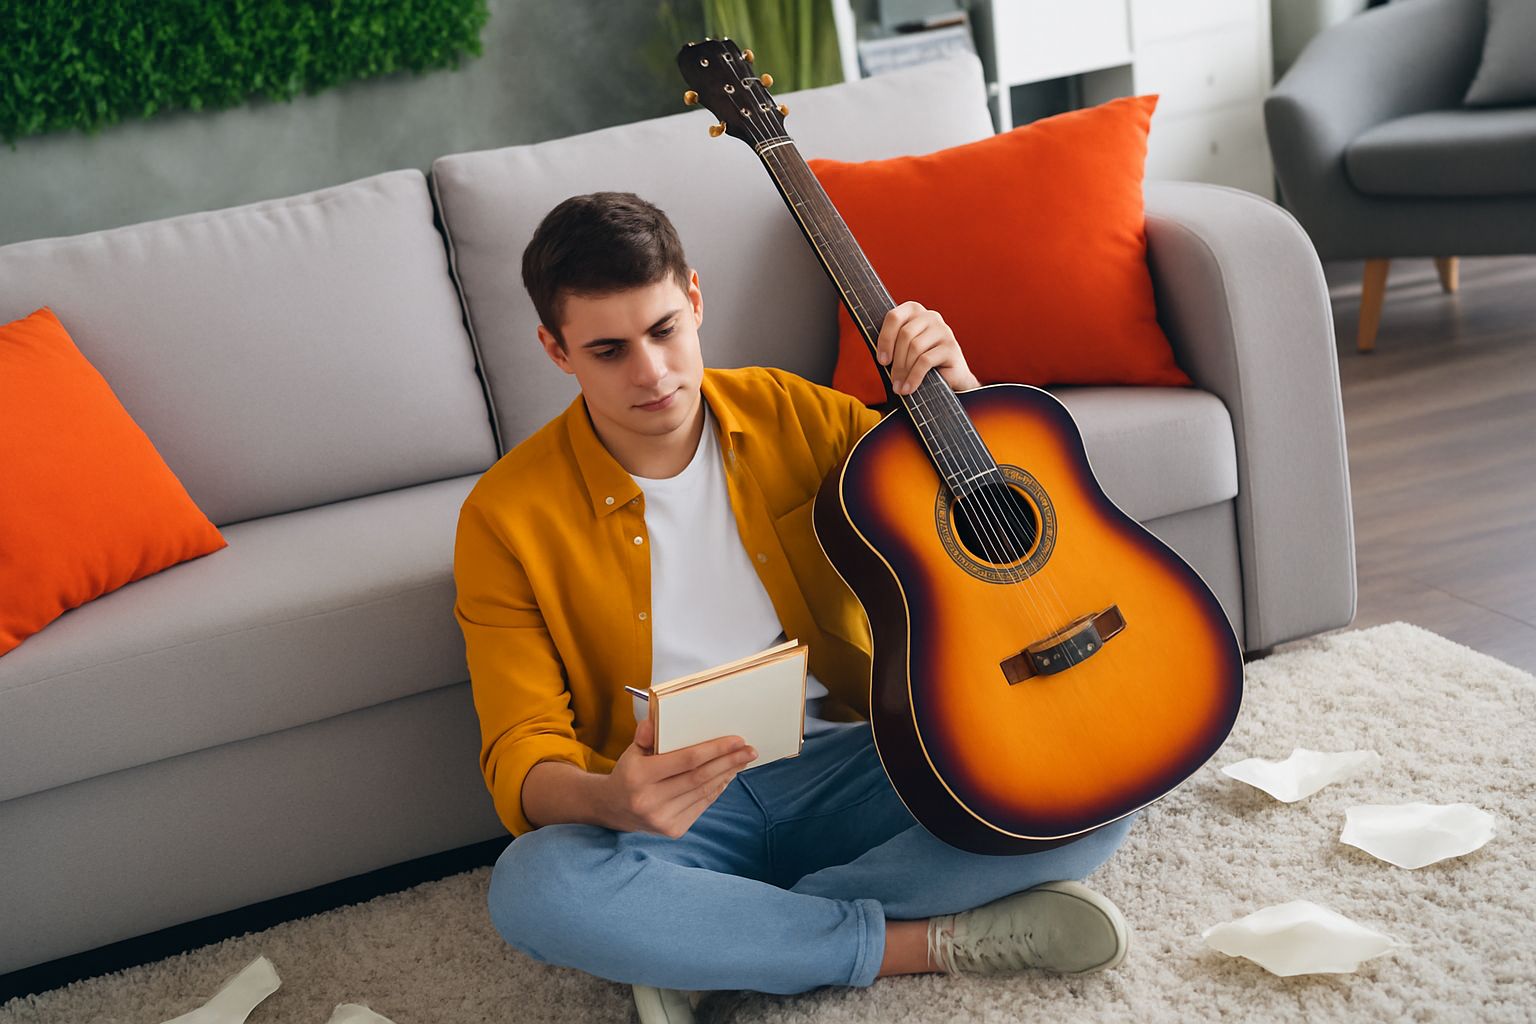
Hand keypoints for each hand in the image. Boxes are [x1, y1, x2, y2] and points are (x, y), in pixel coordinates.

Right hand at [599, 717, 758, 837]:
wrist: (614, 809)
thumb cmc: (630, 772)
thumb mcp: (632, 749)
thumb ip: (646, 734)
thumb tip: (659, 718)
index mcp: (639, 775)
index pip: (686, 759)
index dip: (714, 749)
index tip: (737, 740)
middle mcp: (650, 800)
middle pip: (700, 777)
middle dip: (729, 761)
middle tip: (750, 750)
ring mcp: (662, 819)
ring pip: (704, 792)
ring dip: (727, 775)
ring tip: (742, 761)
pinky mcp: (673, 830)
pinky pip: (702, 805)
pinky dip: (717, 789)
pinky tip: (726, 776)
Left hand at [875, 301, 979, 395]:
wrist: (950, 377)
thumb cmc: (920, 363)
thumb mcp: (903, 350)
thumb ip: (891, 345)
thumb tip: (879, 356)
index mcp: (914, 311)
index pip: (894, 317)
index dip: (885, 340)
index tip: (882, 361)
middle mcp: (930, 316)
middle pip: (905, 334)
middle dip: (896, 361)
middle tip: (893, 380)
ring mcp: (943, 330)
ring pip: (915, 347)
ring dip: (904, 370)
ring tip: (900, 387)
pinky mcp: (951, 346)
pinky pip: (925, 361)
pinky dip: (914, 376)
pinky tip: (909, 388)